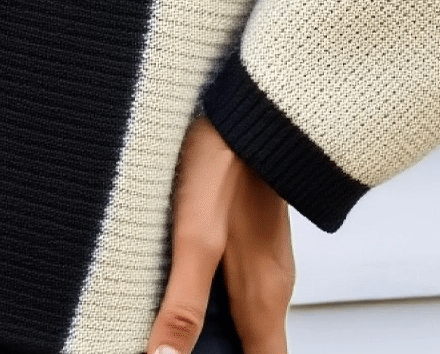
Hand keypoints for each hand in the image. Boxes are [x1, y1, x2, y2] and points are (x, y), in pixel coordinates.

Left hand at [144, 114, 292, 353]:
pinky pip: (234, 287)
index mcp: (264, 302)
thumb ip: (184, 303)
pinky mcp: (249, 239)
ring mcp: (262, 263)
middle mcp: (270, 289)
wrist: (251, 110)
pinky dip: (209, 299)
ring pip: (241, 319)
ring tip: (168, 322)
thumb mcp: (196, 239)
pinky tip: (175, 285)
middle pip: (252, 348)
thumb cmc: (226, 168)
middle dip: (217, 352)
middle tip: (173, 345)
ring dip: (211, 329)